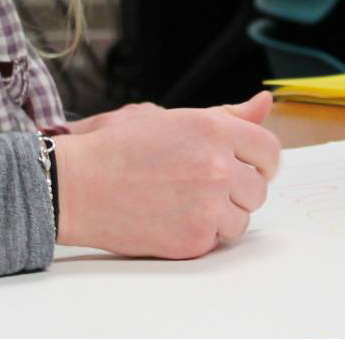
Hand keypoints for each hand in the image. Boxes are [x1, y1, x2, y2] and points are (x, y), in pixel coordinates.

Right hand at [51, 92, 280, 258]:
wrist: (75, 185)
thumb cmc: (117, 148)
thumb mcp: (171, 118)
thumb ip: (226, 115)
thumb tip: (264, 103)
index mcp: (214, 129)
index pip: (269, 150)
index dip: (260, 162)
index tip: (248, 168)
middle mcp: (218, 166)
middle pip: (258, 188)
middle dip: (237, 190)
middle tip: (201, 187)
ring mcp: (208, 205)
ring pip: (241, 219)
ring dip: (221, 215)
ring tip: (184, 203)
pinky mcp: (195, 239)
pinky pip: (218, 241)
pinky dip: (200, 235)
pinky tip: (172, 219)